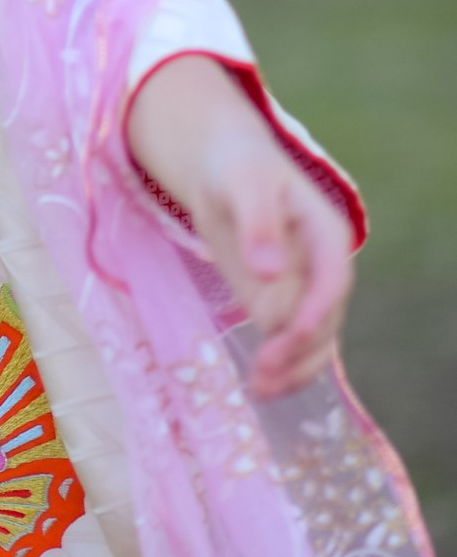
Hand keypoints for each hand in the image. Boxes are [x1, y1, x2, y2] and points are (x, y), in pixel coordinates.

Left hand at [125, 54, 353, 397]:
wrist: (222, 170)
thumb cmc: (239, 167)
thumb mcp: (245, 183)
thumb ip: (258, 223)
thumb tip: (269, 271)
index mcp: (327, 235)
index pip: (333, 278)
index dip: (318, 309)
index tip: (291, 334)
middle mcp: (324, 270)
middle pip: (325, 318)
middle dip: (299, 348)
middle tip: (264, 371)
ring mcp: (304, 291)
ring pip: (313, 341)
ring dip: (293, 369)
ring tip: (261, 390)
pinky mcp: (280, 305)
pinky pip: (290, 343)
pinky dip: (281, 367)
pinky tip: (260, 386)